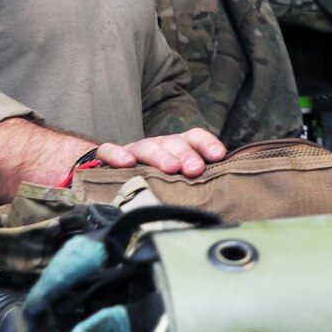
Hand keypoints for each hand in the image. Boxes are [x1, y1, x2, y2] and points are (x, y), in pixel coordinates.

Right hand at [95, 128, 226, 176]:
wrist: (115, 175)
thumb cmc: (157, 181)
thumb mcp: (179, 180)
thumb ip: (197, 182)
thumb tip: (223, 194)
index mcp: (177, 147)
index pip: (194, 137)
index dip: (207, 144)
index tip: (218, 156)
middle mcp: (158, 145)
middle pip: (174, 143)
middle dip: (186, 155)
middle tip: (195, 169)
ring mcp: (134, 150)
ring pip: (146, 147)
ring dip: (160, 156)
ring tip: (170, 168)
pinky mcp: (109, 158)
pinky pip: (109, 151)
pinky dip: (117, 155)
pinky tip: (127, 163)